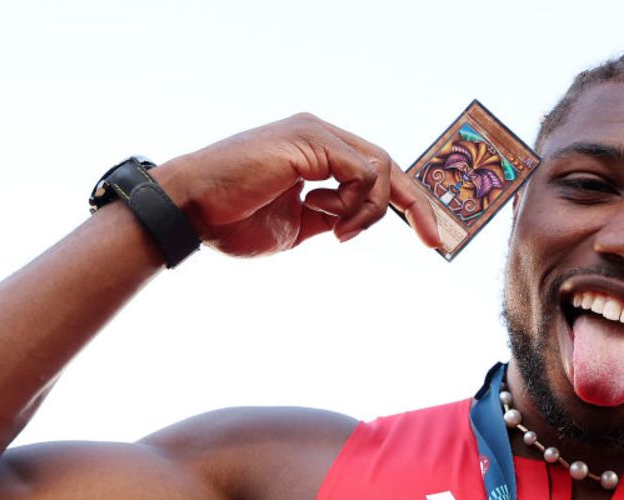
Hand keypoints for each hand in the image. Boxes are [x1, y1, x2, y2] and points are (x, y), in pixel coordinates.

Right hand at [152, 113, 441, 255]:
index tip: (428, 238)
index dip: (405, 204)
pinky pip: (363, 171)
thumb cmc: (228, 220)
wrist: (190, 210)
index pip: (375, 172)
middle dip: (416, 205)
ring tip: (337, 231)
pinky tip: (324, 215)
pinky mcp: (310, 140)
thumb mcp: (293, 228)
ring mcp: (315, 134)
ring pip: (379, 169)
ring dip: (368, 211)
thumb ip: (325, 220)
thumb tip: (349, 225)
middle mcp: (319, 135)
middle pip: (388, 165)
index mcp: (316, 152)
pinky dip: (355, 201)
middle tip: (433, 242)